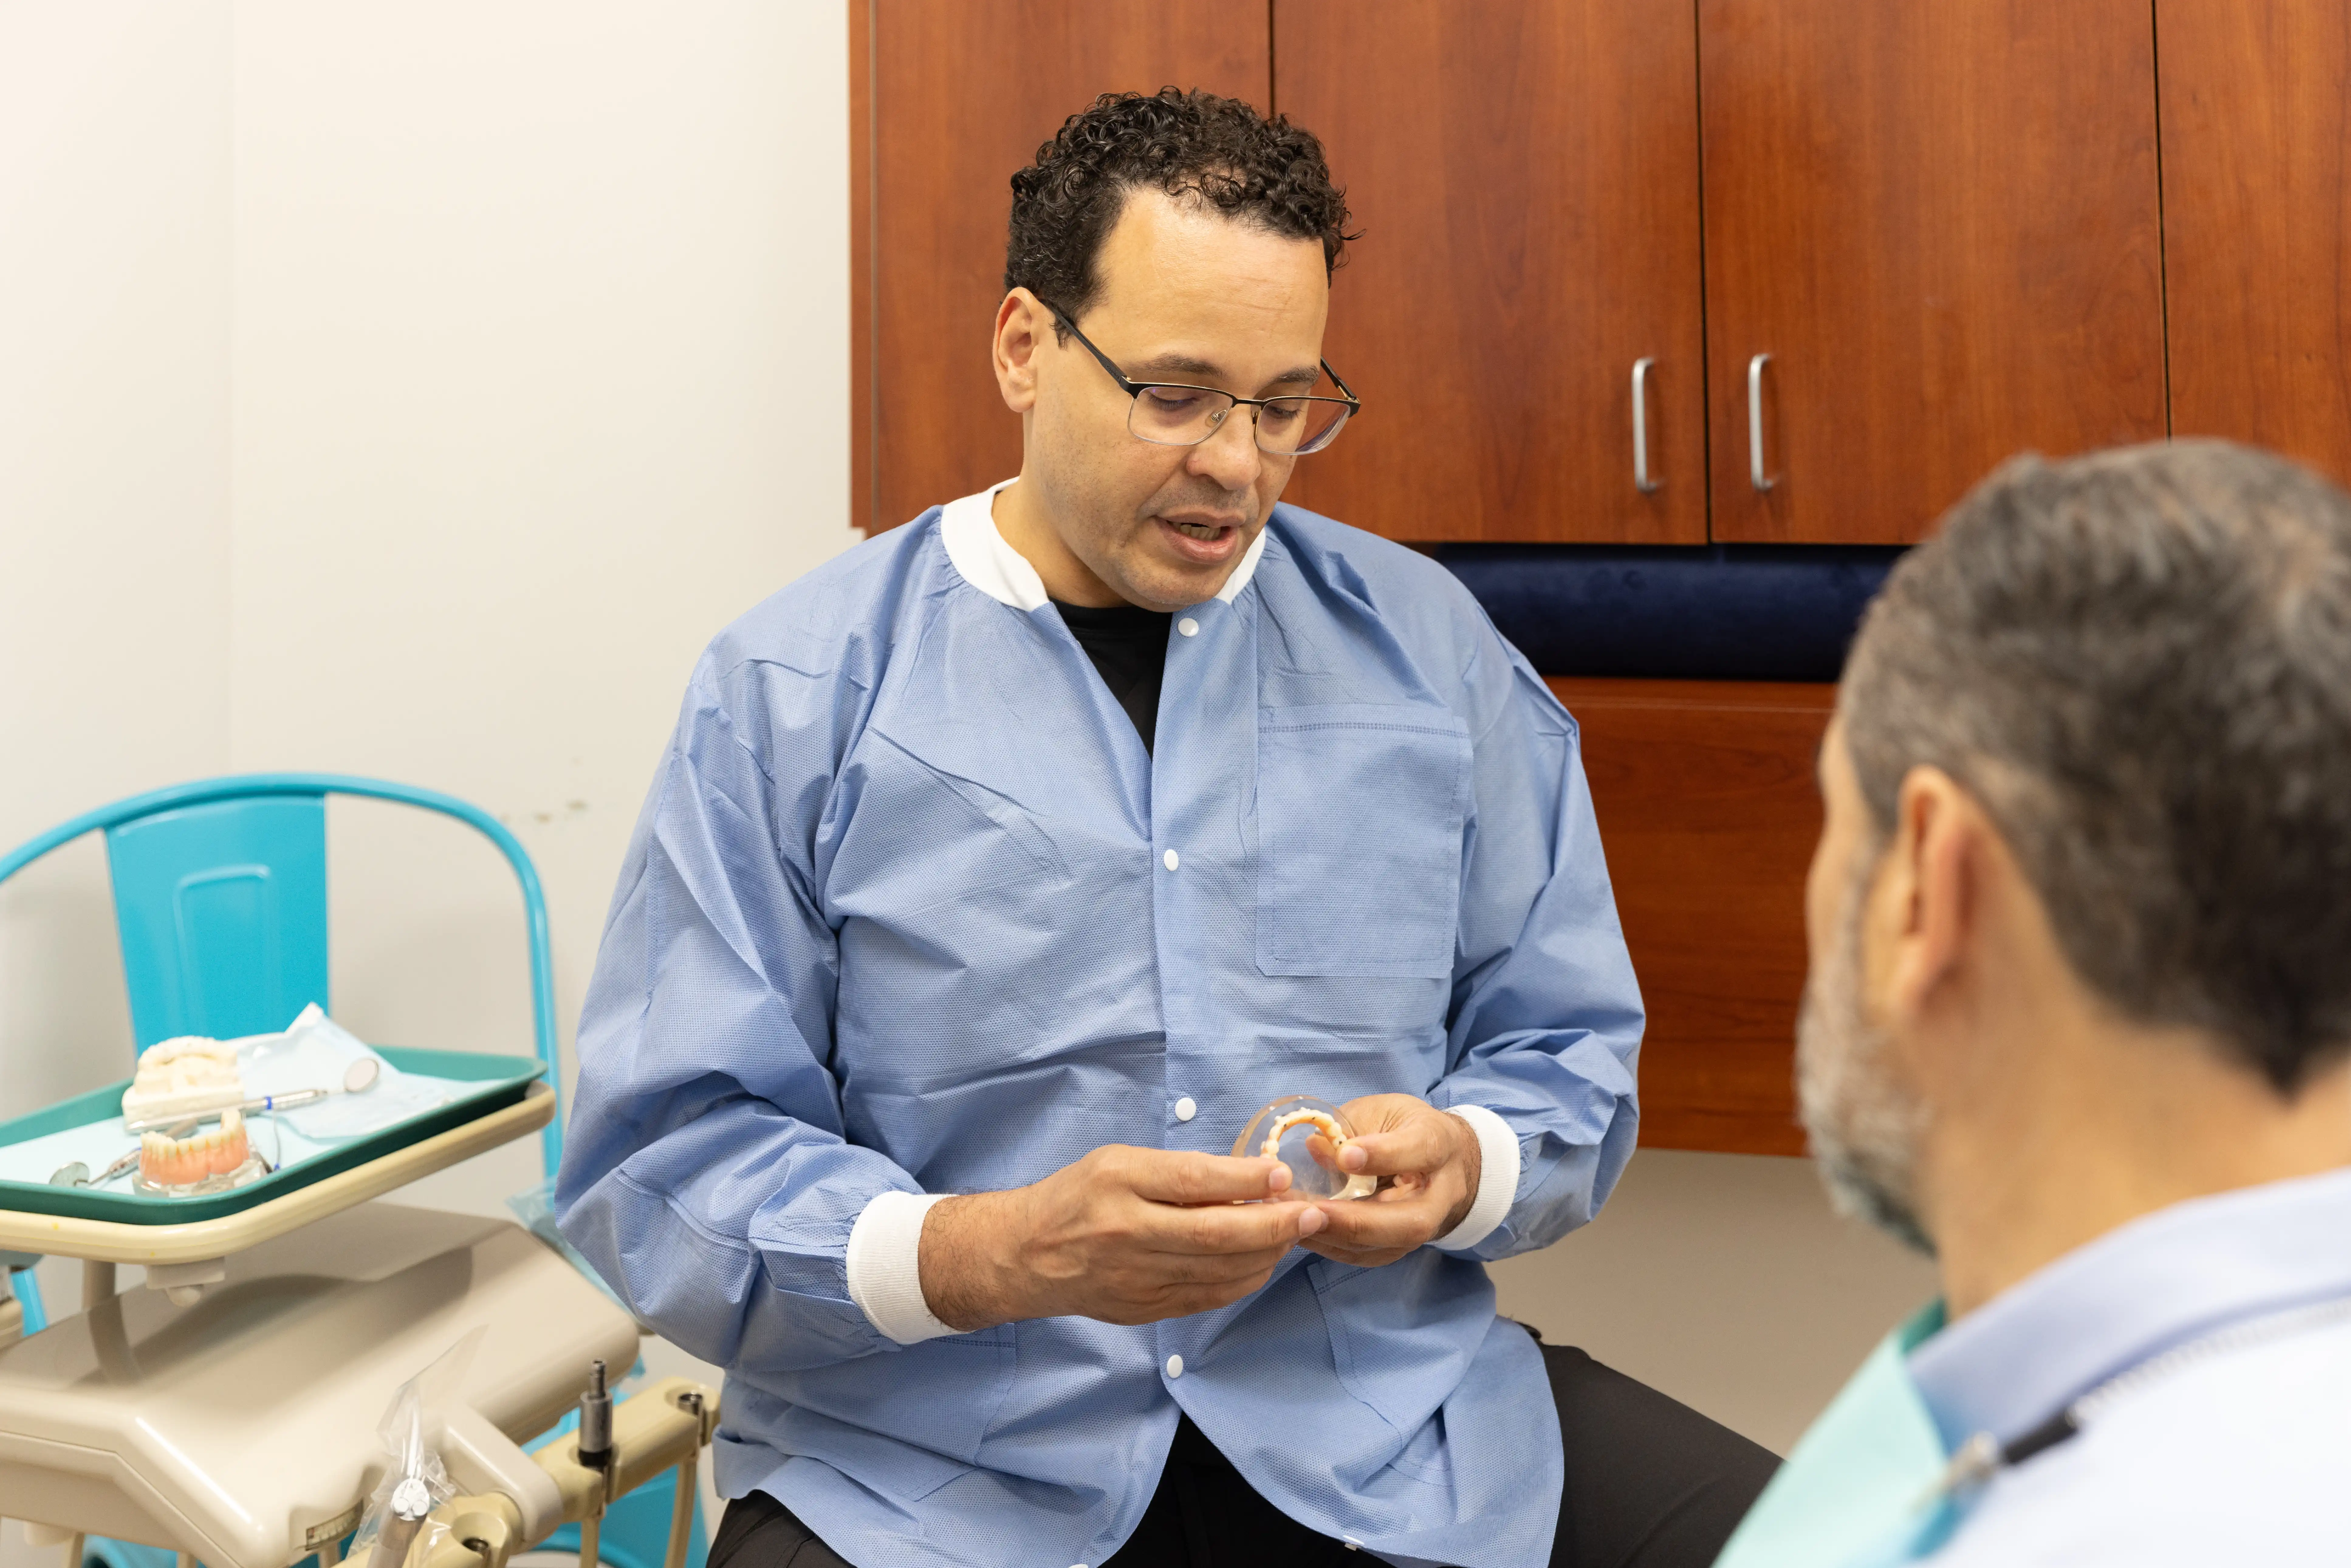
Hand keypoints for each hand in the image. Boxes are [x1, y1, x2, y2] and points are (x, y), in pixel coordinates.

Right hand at [918, 1145, 1325, 1330]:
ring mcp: (1136, 1279)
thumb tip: (1250, 1179)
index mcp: (1119, 1183)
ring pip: (1219, 1271)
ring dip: (1266, 1254)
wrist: (1027, 1255)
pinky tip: (1260, 1261)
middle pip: (1216, 1234)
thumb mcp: (1120, 1162)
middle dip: (1274, 1224)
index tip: (1283, 1173)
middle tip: (1314, 1214)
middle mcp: (1127, 1232)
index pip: (1194, 1181)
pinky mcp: (1143, 1310)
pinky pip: (1207, 1297)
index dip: (1245, 1179)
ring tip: (1294, 1235)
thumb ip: (1180, 1172)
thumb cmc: (1079, 1196)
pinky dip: (1242, 1280)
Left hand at [1300, 1094, 1481, 1267]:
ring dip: (1337, 1237)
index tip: (1344, 1155)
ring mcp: (1425, 1226)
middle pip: (1412, 1221)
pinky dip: (1331, 1246)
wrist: (1437, 1161)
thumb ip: (1351, 1127)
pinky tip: (1301, 1232)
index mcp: (1437, 1142)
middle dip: (1358, 1221)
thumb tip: (1314, 1147)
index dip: (1382, 1154)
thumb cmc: (1402, 1127)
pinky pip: (1368, 1255)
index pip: (1419, 1150)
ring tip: (1295, 1221)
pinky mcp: (1401, 1246)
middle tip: (1312, 1210)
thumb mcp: (1379, 1112)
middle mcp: (1440, 1192)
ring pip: (1388, 1245)